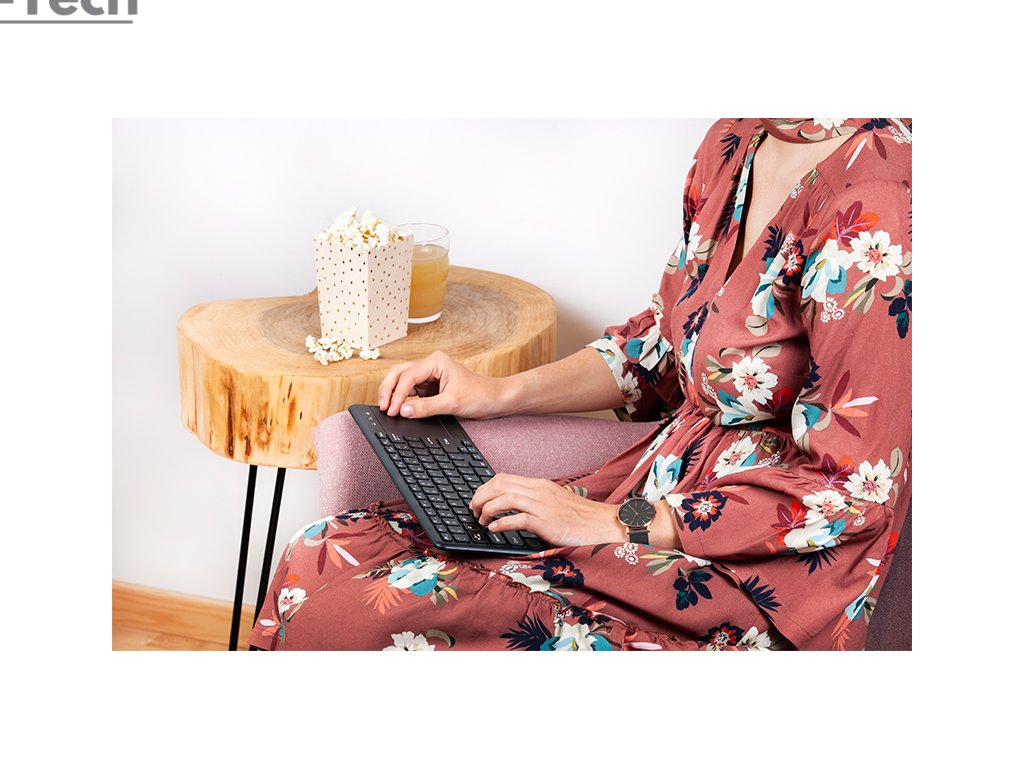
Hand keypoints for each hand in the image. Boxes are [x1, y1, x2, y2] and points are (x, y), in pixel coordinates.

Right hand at [378, 350, 510, 419]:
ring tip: (387, 409)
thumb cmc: (480, 395)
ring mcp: (428, 375)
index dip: (397, 394)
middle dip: (388, 390)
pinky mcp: (429, 386)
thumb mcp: (452, 403)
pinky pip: (410, 390)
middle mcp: (430, 364)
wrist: (495, 399)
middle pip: (398, 373)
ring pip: (401, 380)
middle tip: (383, 408)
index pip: (408, 376)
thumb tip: (404, 411)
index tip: (392, 410)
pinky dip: (402, 399)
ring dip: (393, 394)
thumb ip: (426, 407)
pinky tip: (398, 409)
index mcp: (436, 361)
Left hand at [469, 473, 625, 546]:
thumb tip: (512, 506)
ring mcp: (543, 506)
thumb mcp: (554, 501)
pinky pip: (518, 519)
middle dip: (480, 496)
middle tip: (473, 510)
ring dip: (488, 509)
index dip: (485, 487)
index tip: (478, 499)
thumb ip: (534, 500)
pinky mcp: (547, 522)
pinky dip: (502, 523)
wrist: (602, 523)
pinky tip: (494, 529)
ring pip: (506, 498)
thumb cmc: (579, 516)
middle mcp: (539, 491)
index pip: (504, 477)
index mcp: (539, 485)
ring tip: (481, 520)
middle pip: (500, 484)